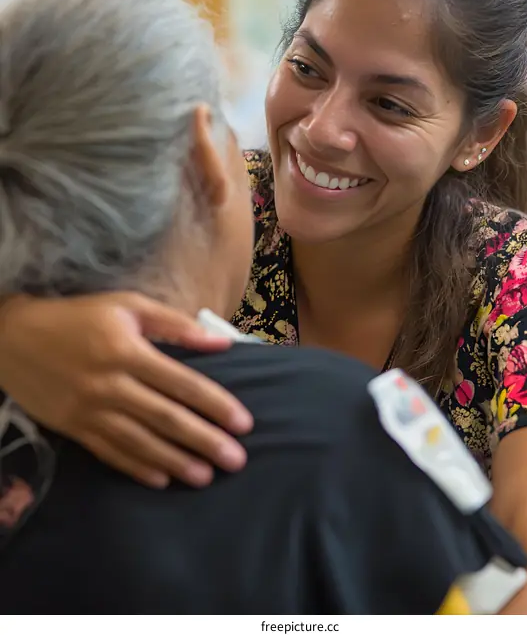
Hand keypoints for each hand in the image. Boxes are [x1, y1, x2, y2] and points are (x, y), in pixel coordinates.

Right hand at [0, 293, 253, 487]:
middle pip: (165, 418)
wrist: (12, 336)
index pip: (182, 382)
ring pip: (139, 441)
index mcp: (127, 350)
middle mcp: (110, 384)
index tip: (244, 423)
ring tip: (206, 476)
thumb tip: (221, 342)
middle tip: (236, 460)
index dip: (215, 404)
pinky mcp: (72, 428)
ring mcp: (89, 410)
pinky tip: (161, 479)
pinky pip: (109, 452)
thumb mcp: (128, 307)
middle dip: (204, 440)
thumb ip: (175, 324)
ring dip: (175, 461)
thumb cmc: (79, 316)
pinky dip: (136, 467)